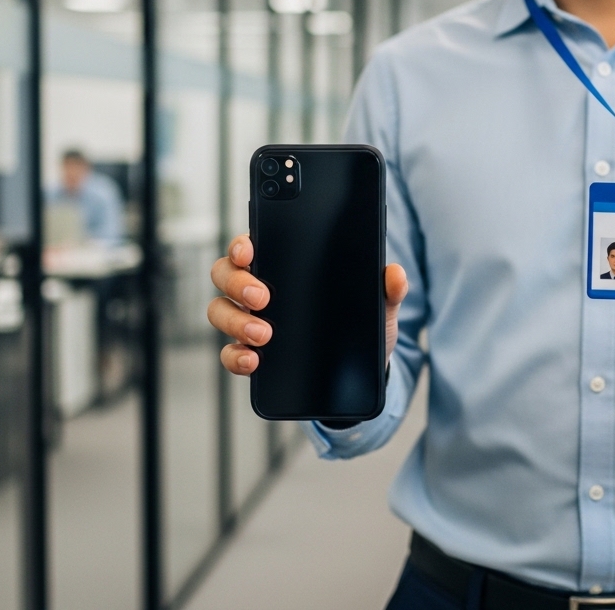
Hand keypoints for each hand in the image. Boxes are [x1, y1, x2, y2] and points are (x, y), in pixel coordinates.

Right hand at [206, 233, 409, 375]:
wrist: (359, 371)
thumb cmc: (360, 324)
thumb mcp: (378, 306)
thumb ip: (387, 288)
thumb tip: (394, 273)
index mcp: (283, 265)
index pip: (250, 245)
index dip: (241, 244)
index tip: (249, 250)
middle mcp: (258, 289)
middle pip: (225, 274)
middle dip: (238, 283)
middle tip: (263, 297)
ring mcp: (249, 321)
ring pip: (220, 311)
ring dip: (236, 321)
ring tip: (263, 333)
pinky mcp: (250, 353)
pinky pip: (229, 353)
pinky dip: (236, 357)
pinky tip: (254, 360)